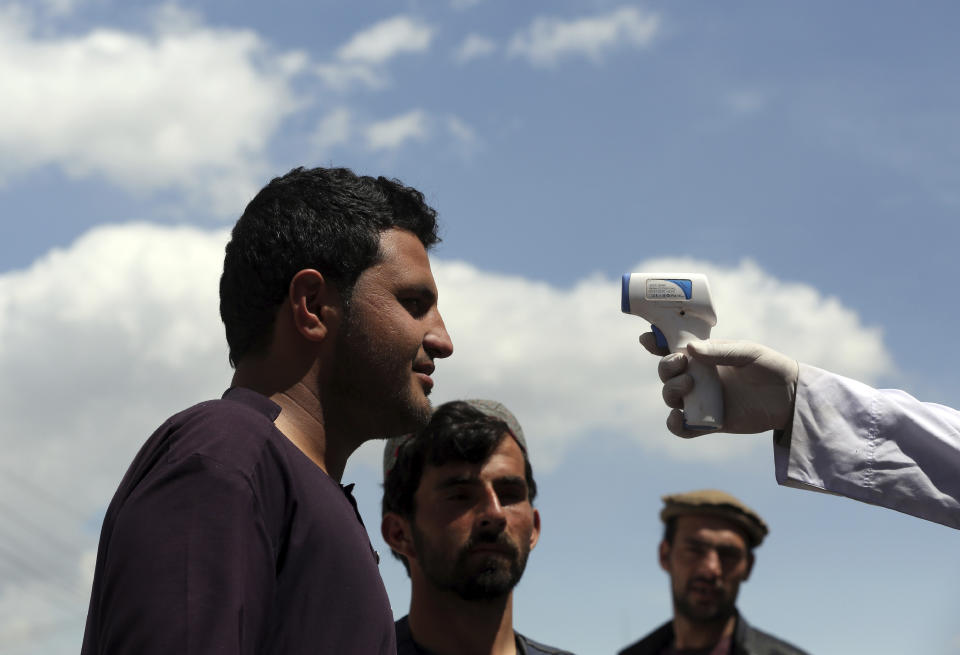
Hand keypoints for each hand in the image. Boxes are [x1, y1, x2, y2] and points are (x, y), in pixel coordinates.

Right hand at [639, 335, 799, 437]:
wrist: (791, 398)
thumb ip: (720, 351)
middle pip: (666, 373)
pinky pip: (683, 428)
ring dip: (670, 391)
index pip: (673, 348)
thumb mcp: (748, 353)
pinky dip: (675, 425)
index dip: (656, 344)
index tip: (648, 339)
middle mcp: (698, 378)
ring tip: (688, 386)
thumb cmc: (770, 368)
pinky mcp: (709, 423)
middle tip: (682, 365)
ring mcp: (701, 400)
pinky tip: (679, 418)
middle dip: (666, 368)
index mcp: (704, 357)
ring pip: (670, 397)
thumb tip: (689, 349)